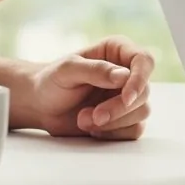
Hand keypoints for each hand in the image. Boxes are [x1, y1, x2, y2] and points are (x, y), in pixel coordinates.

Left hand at [15, 37, 155, 140]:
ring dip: (113, 122)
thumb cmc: (51, 81)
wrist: (41, 106)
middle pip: (143, 92)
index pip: (144, 60)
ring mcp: (127, 96)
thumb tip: (124, 76)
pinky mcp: (124, 118)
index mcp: (117, 51)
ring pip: (141, 112)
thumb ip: (96, 70)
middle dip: (119, 108)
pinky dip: (113, 133)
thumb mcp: (67, 70)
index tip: (126, 98)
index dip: (140, 80)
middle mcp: (127, 72)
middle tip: (94, 116)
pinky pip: (134, 130)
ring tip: (84, 119)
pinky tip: (93, 129)